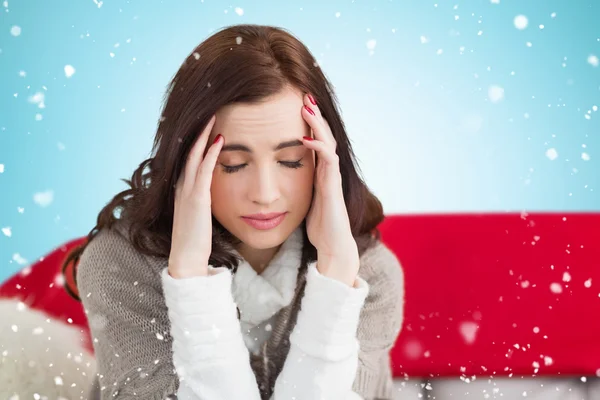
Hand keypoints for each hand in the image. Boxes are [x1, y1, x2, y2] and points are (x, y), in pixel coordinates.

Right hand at [169, 115, 223, 278]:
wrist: (187, 259)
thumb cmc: (197, 240)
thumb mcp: (200, 214)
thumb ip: (204, 200)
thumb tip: (213, 192)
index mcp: (184, 188)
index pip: (191, 156)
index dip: (198, 138)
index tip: (210, 121)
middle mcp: (182, 185)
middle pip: (190, 150)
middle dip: (200, 129)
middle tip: (211, 109)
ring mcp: (188, 191)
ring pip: (195, 155)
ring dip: (204, 135)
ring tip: (214, 116)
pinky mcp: (196, 199)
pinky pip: (204, 171)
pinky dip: (210, 154)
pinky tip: (219, 140)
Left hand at [300, 94, 359, 285]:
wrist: (333, 245)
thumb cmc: (319, 226)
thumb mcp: (304, 200)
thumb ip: (297, 186)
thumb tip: (279, 179)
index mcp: (320, 172)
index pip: (315, 140)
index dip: (308, 123)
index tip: (295, 105)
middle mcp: (328, 170)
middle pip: (323, 135)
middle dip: (314, 115)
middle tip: (303, 95)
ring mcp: (332, 176)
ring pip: (328, 141)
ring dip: (317, 123)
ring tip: (307, 106)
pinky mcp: (333, 186)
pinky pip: (328, 160)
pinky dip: (317, 147)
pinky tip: (305, 137)